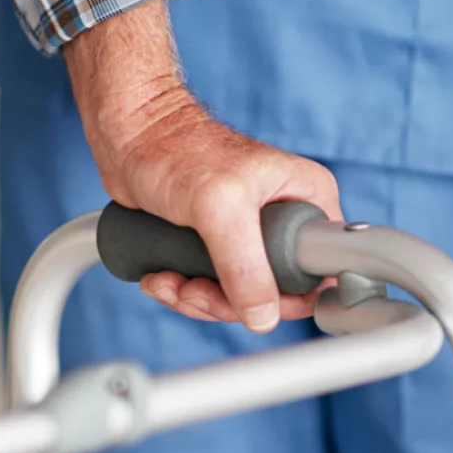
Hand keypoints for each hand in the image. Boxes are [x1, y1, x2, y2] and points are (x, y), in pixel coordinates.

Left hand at [65, 0, 341, 329]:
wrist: (129, 137)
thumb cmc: (175, 149)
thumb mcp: (220, 207)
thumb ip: (245, 264)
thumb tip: (264, 316)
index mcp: (307, 197)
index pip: (323, 269)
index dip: (291, 297)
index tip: (250, 301)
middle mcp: (285, 216)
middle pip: (277, 292)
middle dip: (229, 302)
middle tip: (196, 290)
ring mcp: (251, 233)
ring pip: (240, 296)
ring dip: (199, 300)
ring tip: (172, 281)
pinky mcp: (218, 243)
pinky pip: (212, 289)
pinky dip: (184, 293)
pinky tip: (162, 277)